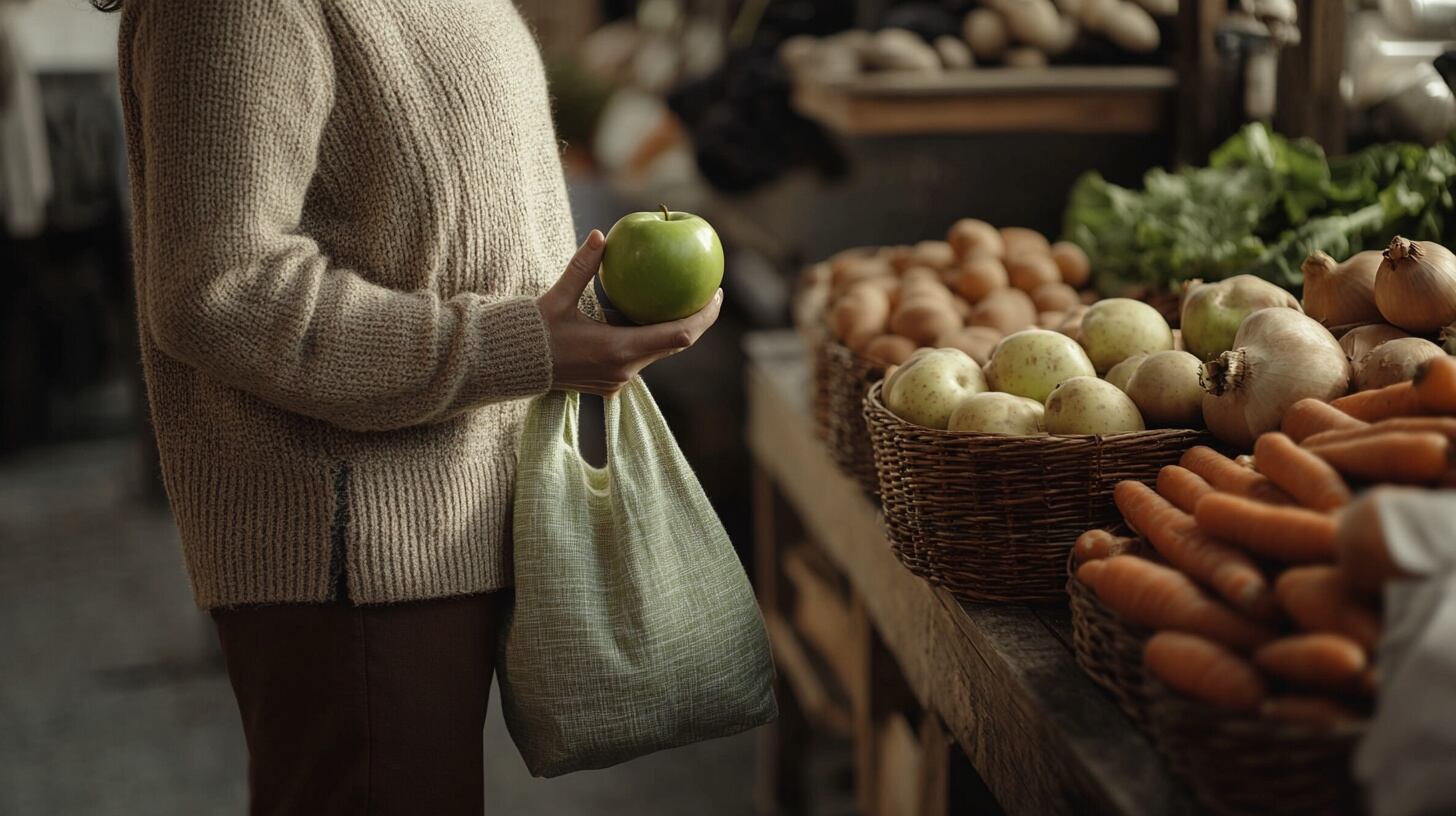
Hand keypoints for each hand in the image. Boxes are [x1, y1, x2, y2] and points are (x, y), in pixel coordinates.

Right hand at [538, 229, 722, 395]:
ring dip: (671, 329)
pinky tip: (649, 315)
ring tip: (683, 299)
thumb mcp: (557, 296)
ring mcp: (617, 381)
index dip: (703, 316)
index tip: (716, 293)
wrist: (508, 366)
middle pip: (675, 345)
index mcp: (617, 349)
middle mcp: (624, 370)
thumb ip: (582, 266)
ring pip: (657, 352)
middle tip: (708, 291)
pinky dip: (648, 337)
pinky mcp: (610, 384)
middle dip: (695, 319)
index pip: (679, 335)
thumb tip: (600, 235)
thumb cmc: (531, 331)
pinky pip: (639, 357)